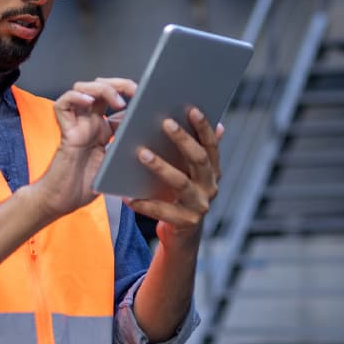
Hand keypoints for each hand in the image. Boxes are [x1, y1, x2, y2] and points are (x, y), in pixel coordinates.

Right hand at [34, 77, 136, 218]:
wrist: (63, 202)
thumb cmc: (86, 186)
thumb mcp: (115, 163)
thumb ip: (126, 147)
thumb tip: (147, 134)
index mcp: (103, 129)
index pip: (115, 100)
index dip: (130, 94)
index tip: (147, 97)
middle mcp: (90, 123)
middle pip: (100, 88)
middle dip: (119, 84)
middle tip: (135, 91)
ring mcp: (77, 125)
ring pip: (82, 89)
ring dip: (102, 89)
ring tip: (117, 100)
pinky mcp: (66, 131)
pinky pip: (63, 105)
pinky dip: (76, 98)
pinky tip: (89, 102)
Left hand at [126, 106, 224, 246]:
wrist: (182, 234)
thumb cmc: (180, 194)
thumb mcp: (189, 172)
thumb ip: (195, 150)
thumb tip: (215, 124)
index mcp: (212, 171)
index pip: (211, 145)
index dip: (204, 127)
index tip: (192, 109)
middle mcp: (210, 187)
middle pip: (199, 160)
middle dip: (183, 140)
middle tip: (165, 123)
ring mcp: (199, 206)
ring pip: (181, 182)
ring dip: (161, 166)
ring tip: (142, 153)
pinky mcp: (185, 223)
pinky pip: (163, 211)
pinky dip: (145, 204)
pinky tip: (128, 196)